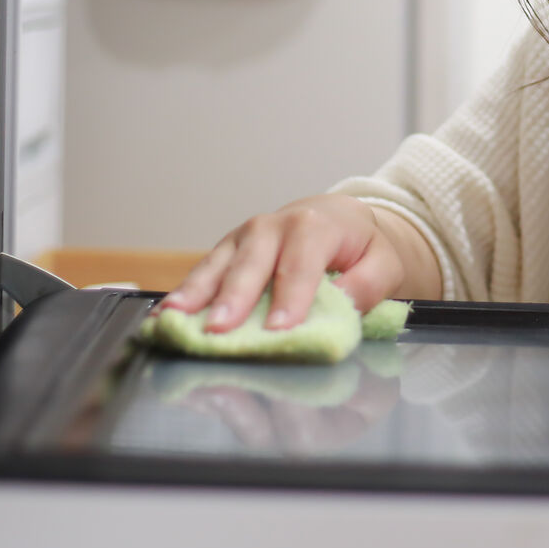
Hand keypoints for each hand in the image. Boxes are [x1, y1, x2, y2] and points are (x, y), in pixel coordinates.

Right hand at [160, 194, 406, 332]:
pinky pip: (202, 273)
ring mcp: (243, 238)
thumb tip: (344, 305)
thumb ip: (369, 284)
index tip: (281, 328)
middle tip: (220, 330)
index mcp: (315, 226)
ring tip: (175, 320)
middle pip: (251, 262)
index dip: (291, 296)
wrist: (336, 217)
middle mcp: (273, 227)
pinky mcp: (226, 252)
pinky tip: (165, 317)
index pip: (302, 264)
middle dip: (235, 297)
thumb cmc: (359, 245)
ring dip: (195, 295)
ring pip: (218, 265)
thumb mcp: (383, 262)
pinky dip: (184, 295)